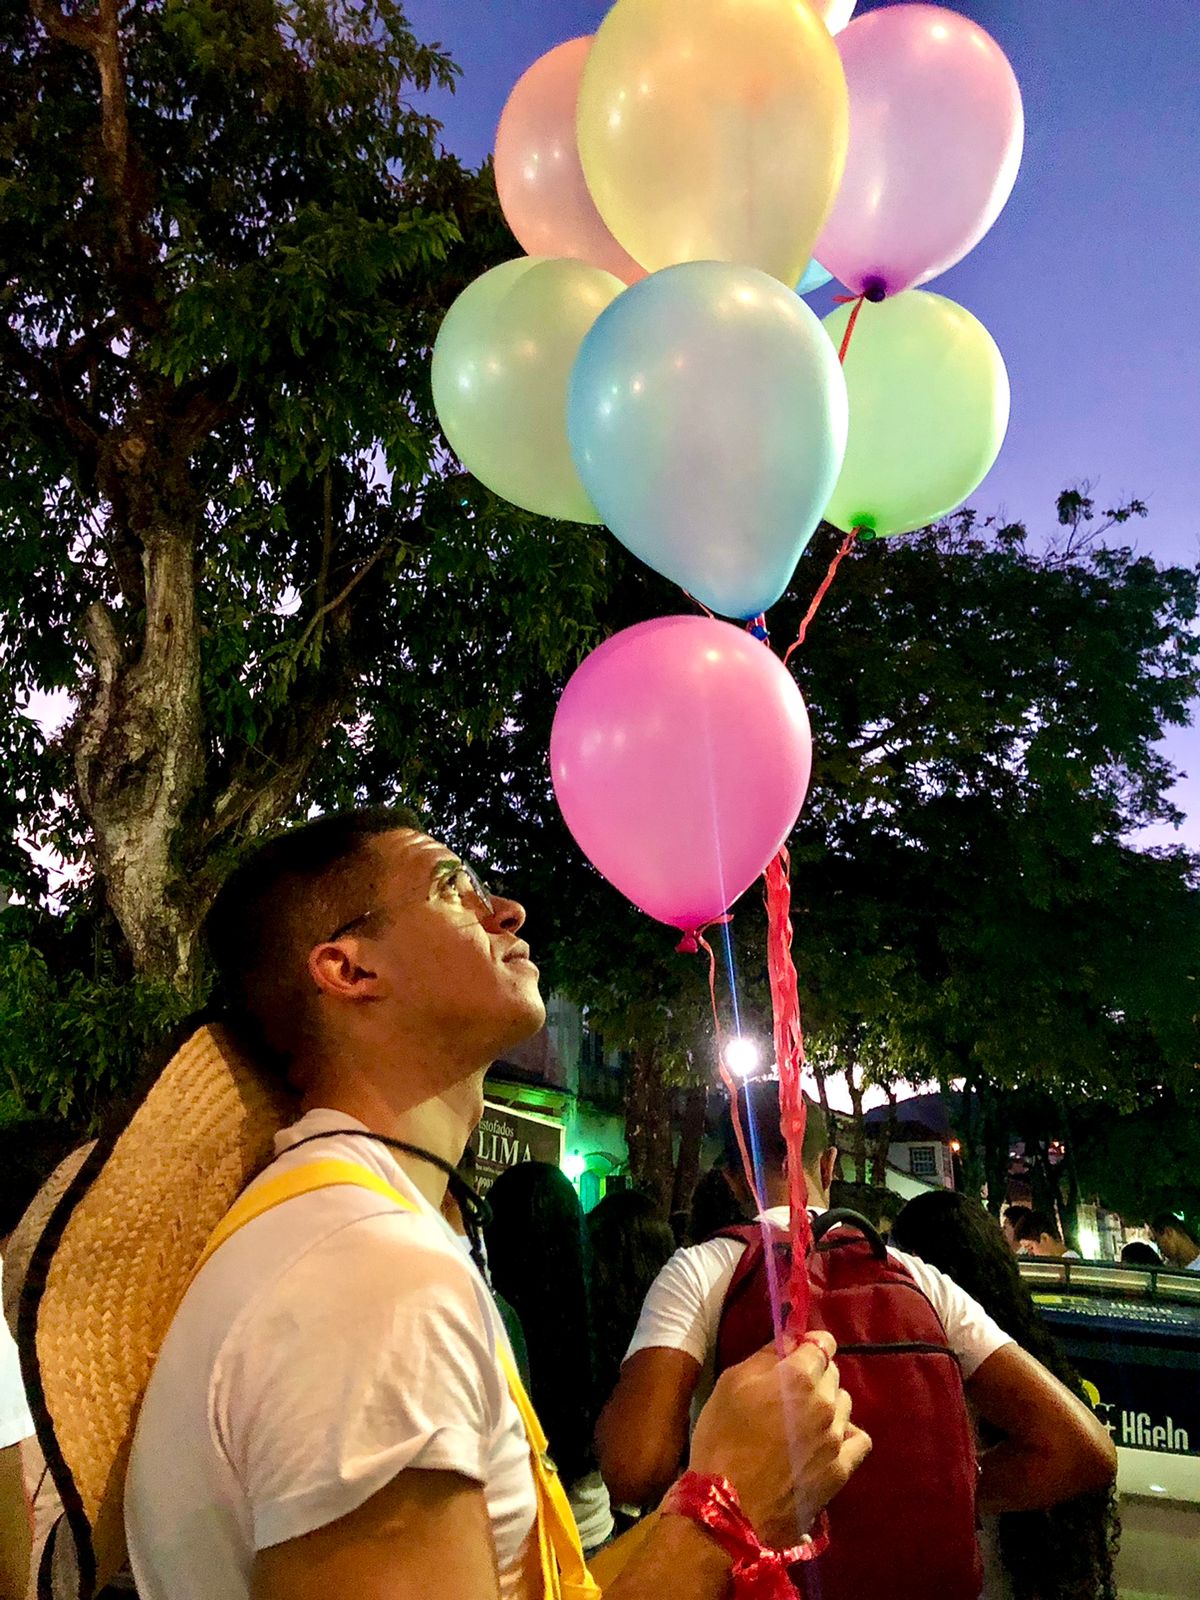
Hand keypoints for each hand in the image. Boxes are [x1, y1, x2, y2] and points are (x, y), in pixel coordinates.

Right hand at [687, 1331, 869, 1547]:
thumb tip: (789, 1341)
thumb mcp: (731, 1384)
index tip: (794, 1353)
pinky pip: (858, 1439)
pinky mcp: (842, 1469)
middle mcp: (826, 1401)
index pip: (822, 1343)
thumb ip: (765, 1356)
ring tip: (803, 1420)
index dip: (808, 1344)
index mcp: (799, 1376)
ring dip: (828, 1404)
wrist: (731, 1506)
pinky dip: (846, 1434)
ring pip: (844, 1404)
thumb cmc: (723, 1437)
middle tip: (788, 1391)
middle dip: (815, 1374)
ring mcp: (837, 1437)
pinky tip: (827, 1440)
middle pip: (833, 1373)